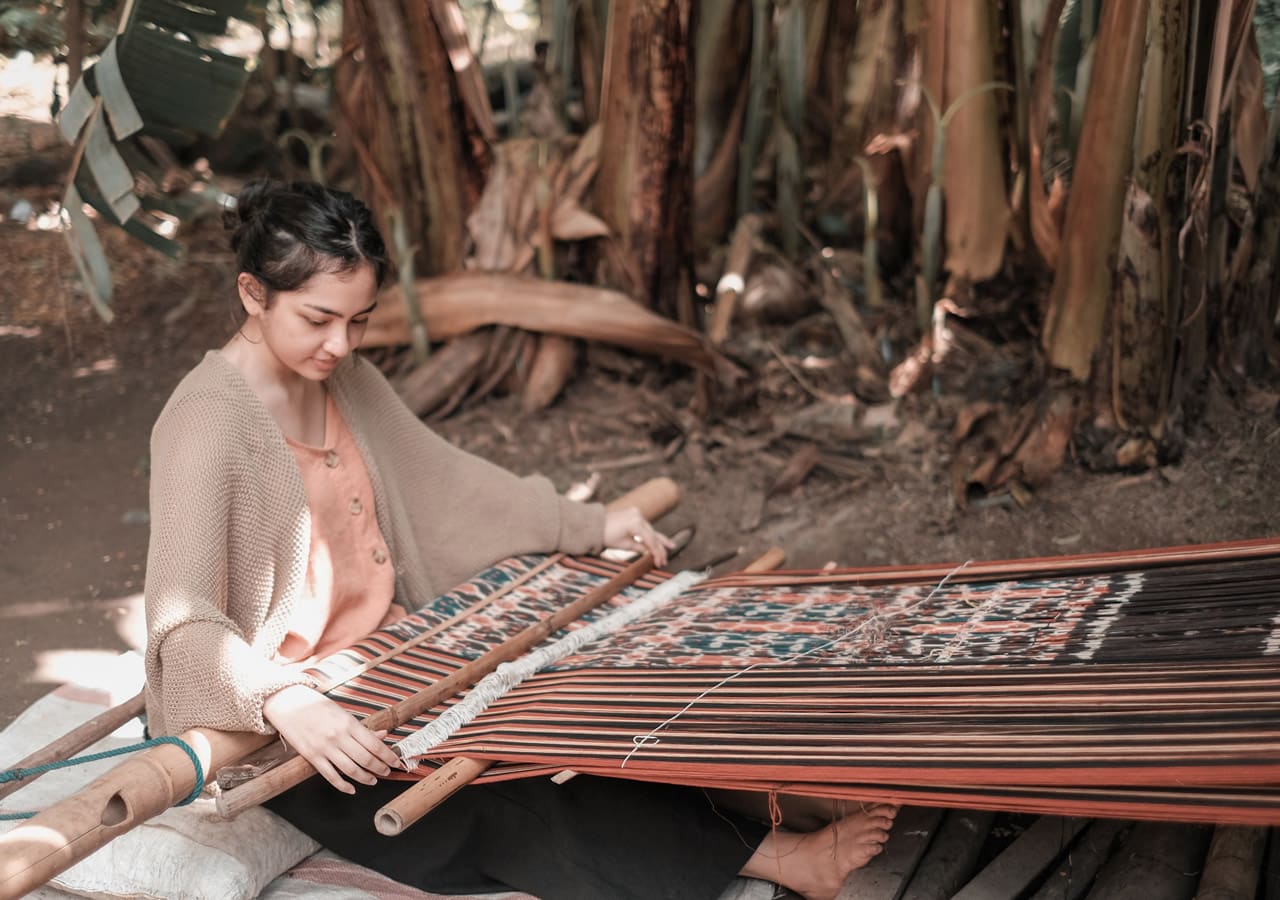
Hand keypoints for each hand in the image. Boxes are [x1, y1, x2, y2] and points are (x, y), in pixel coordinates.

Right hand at [262, 684, 401, 793]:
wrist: (287, 703)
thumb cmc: (316, 705)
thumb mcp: (341, 712)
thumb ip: (361, 727)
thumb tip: (382, 735)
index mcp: (348, 723)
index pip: (375, 745)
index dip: (388, 756)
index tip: (397, 762)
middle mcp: (338, 737)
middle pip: (365, 759)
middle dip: (380, 768)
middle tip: (387, 772)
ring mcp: (324, 748)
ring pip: (350, 770)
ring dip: (365, 778)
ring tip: (373, 781)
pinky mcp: (311, 756)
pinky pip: (330, 776)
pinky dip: (343, 785)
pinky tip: (352, 789)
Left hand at [603, 506, 675, 567]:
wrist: (595, 524)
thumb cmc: (607, 535)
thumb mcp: (624, 545)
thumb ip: (640, 548)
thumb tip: (651, 553)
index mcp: (636, 523)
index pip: (651, 541)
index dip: (657, 553)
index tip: (660, 563)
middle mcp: (638, 515)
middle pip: (653, 535)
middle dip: (659, 548)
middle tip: (665, 559)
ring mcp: (637, 513)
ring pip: (650, 530)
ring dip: (657, 540)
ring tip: (670, 546)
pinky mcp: (634, 513)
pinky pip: (645, 526)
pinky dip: (650, 534)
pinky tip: (659, 540)